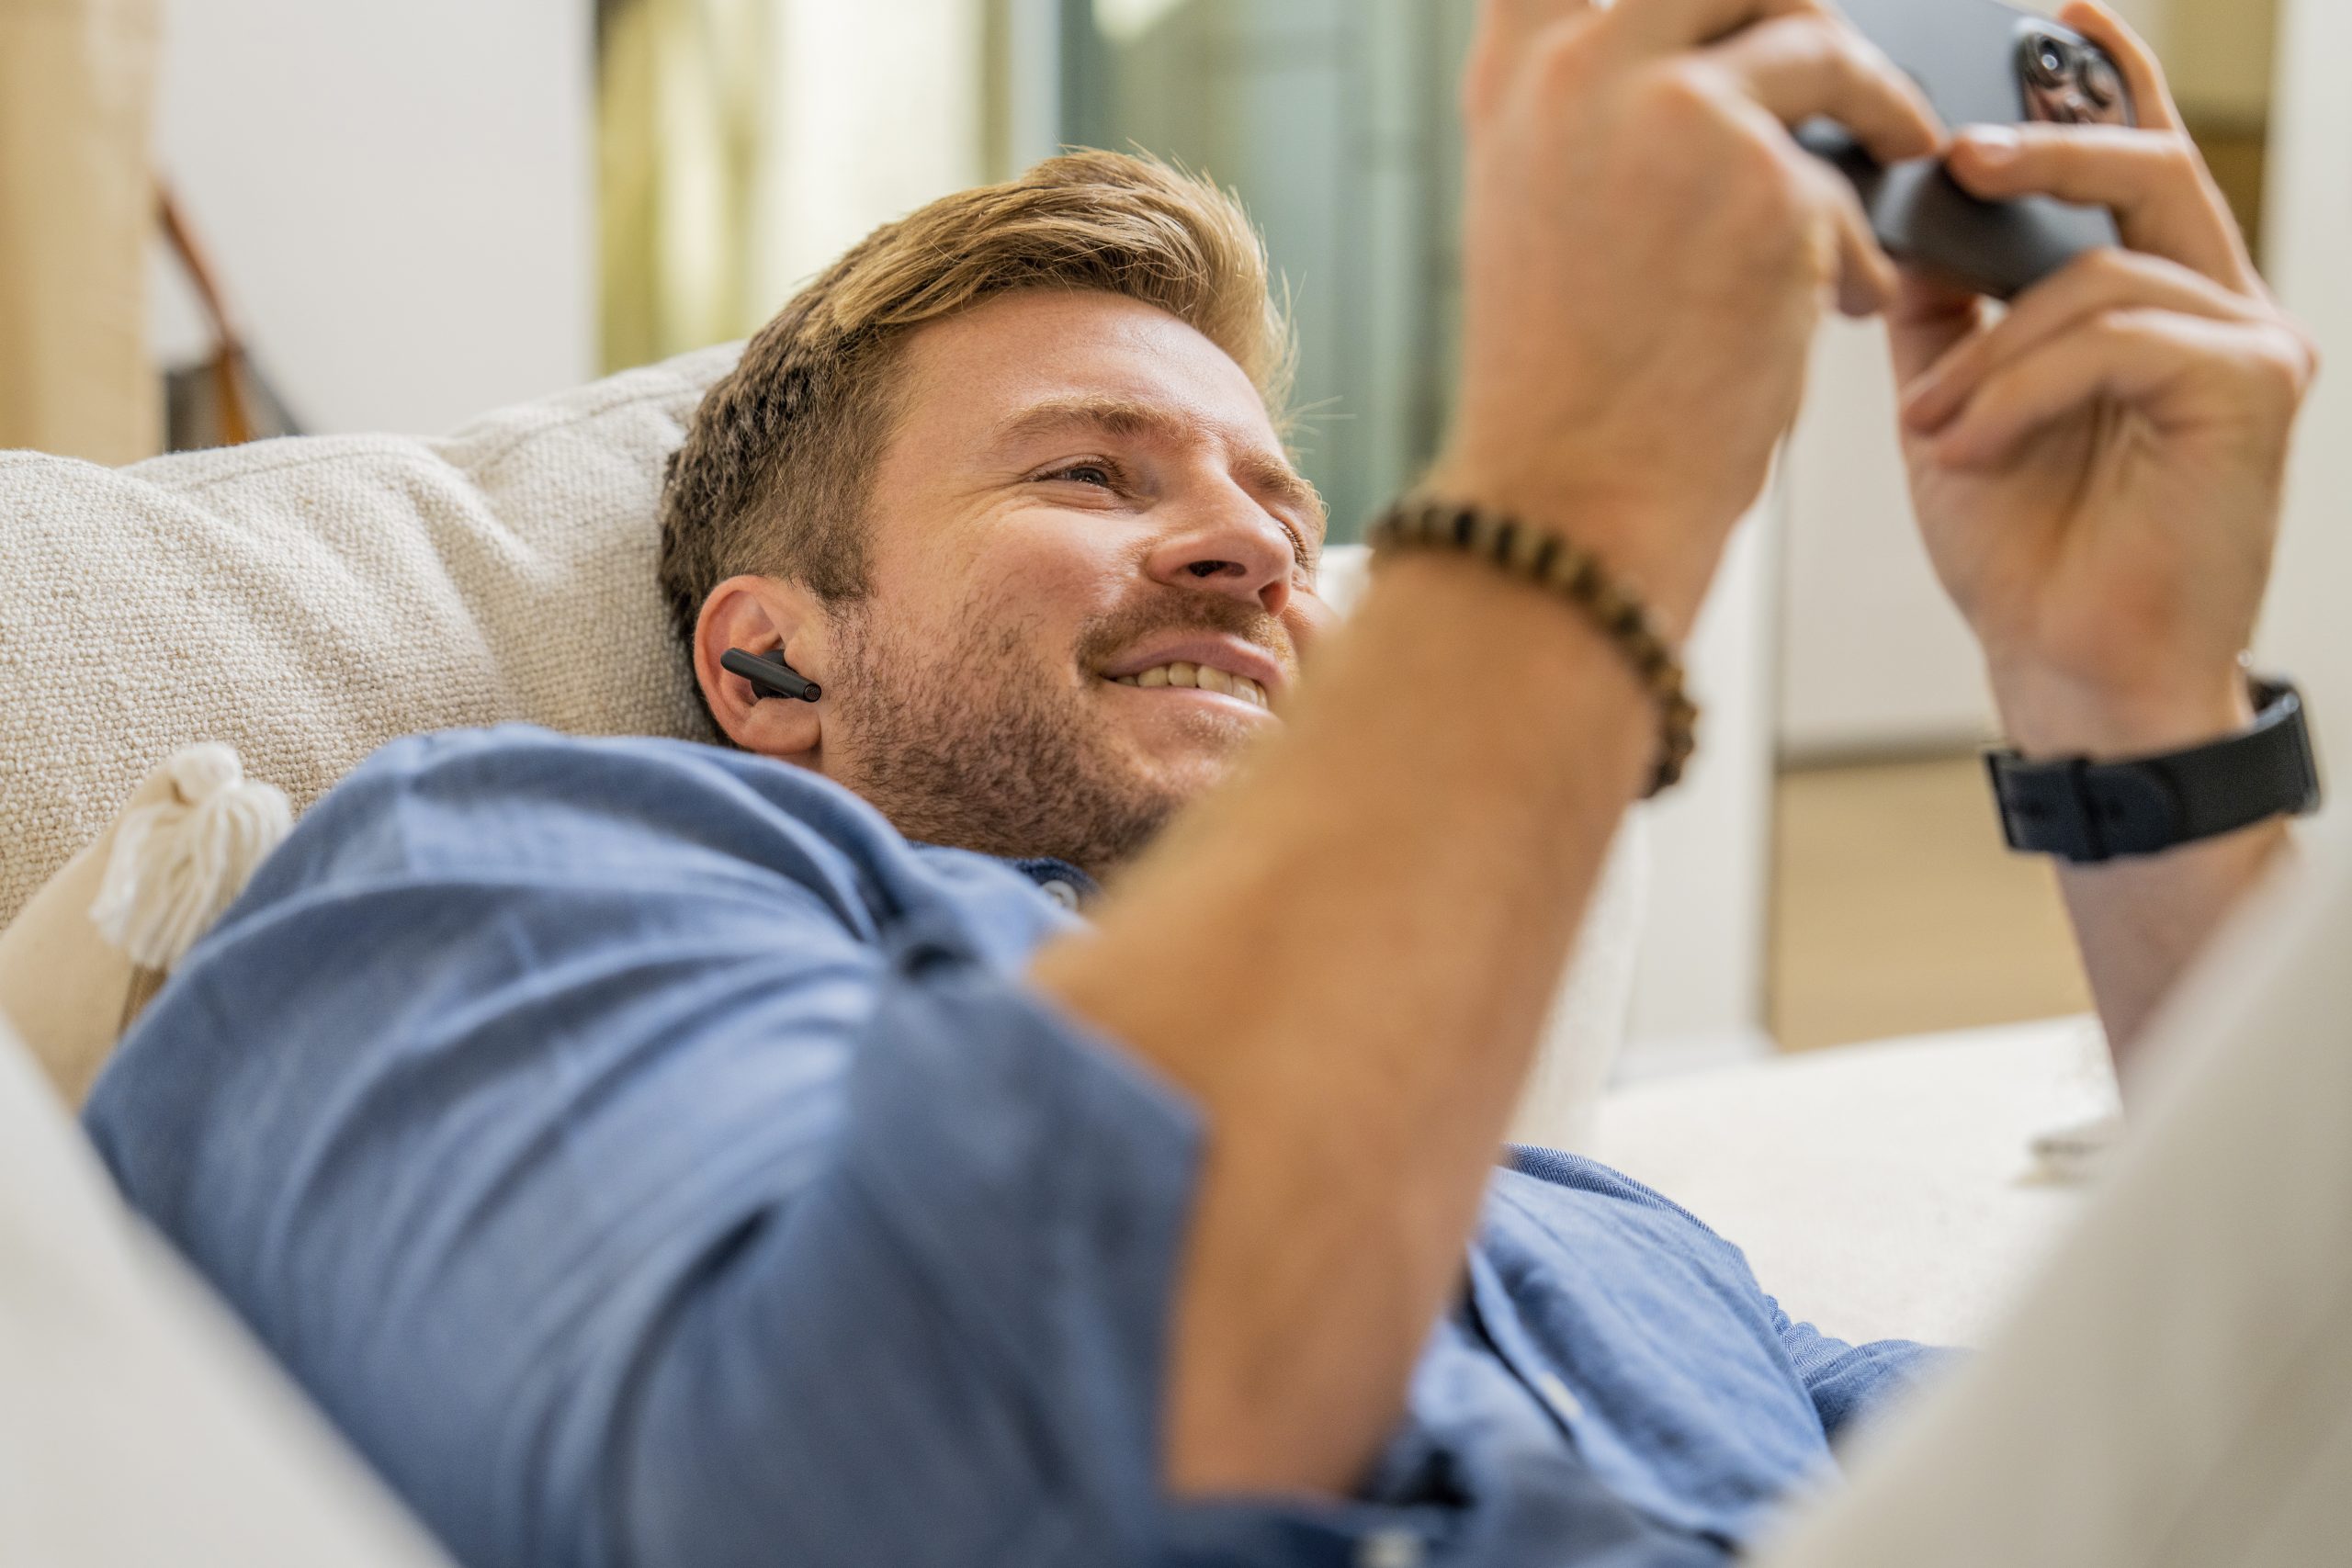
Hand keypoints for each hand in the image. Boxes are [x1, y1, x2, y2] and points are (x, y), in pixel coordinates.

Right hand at [1430, 0, 1941, 633]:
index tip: (1742, 13)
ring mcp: (1677, 112)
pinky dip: (1860, 243)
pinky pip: (1849, 176)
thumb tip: (1715, 67)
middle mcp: (1585, 70)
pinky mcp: (1768, 178)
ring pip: (1818, 41)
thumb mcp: (1544, 216)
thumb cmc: (1563, 388)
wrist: (1572, 500)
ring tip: (1895, 161)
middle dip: (1798, 10)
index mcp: (1518, 81)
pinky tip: (1849, 305)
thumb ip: (1604, 120)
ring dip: (1874, 104)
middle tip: (1834, 67)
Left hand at [1892, 1, 2317, 758]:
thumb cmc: (2021, 547)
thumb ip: (1945, 307)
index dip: (2098, 79)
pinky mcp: (2253, 388)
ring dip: (1988, 351)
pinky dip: (2019, 389)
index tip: (2045, 13)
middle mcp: (2219, 305)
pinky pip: (2116, 335)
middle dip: (2043, 147)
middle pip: (2142, 173)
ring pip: (2099, 274)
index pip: (2134, 159)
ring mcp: (2249, 343)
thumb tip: (1900, 211)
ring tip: (1931, 426)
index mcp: (2155, 297)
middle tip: (1954, 152)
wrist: (2068, 670)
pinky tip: (1968, 449)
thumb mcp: (1955, 401)